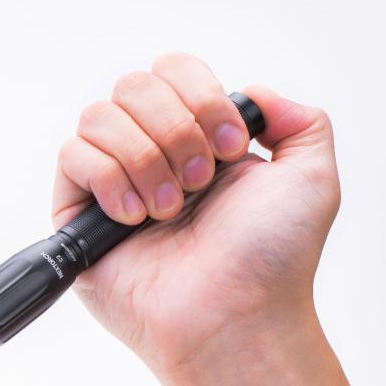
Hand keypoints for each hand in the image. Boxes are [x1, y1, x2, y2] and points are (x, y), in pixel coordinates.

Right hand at [52, 52, 339, 376]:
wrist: (237, 313)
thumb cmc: (273, 258)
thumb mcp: (312, 177)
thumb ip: (300, 120)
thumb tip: (253, 93)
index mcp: (201, 141)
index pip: (174, 71)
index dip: (201, 97)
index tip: (233, 149)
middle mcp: (154, 156)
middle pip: (135, 85)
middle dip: (177, 129)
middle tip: (201, 184)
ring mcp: (113, 185)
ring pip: (100, 115)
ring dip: (146, 158)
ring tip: (170, 211)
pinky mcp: (78, 216)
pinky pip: (72, 156)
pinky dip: (109, 179)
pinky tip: (136, 220)